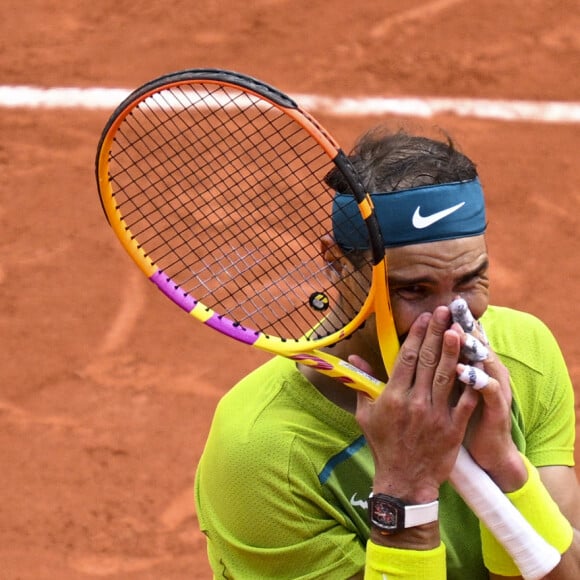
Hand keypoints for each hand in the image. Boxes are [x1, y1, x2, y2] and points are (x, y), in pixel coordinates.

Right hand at [354, 307, 478, 502]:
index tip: (423, 318)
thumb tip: (354, 358)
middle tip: (444, 312)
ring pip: (446, 375)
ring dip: (453, 350)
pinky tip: (477, 364)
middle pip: (427, 360)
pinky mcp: (453, 428)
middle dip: (436, 332)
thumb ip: (363, 383)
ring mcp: (436, 415)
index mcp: (393, 396)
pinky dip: (471, 382)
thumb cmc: (382, 444)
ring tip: (458, 328)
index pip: (406, 358)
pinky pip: (465, 401)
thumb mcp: (365, 414)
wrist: (404, 480)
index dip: (416, 335)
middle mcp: (415, 402)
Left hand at [451, 298, 526, 490]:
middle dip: (460, 325)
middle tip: (449, 307)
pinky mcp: (496, 408)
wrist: (488, 452)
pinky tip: (462, 370)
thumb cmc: (462, 419)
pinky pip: (488, 391)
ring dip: (469, 347)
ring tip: (455, 332)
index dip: (451, 322)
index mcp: (472, 366)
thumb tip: (419, 347)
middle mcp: (485, 372)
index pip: (462, 339)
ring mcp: (493, 388)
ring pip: (482, 362)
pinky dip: (476, 379)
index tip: (439, 305)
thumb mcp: (451, 390)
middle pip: (473, 344)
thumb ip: (438, 368)